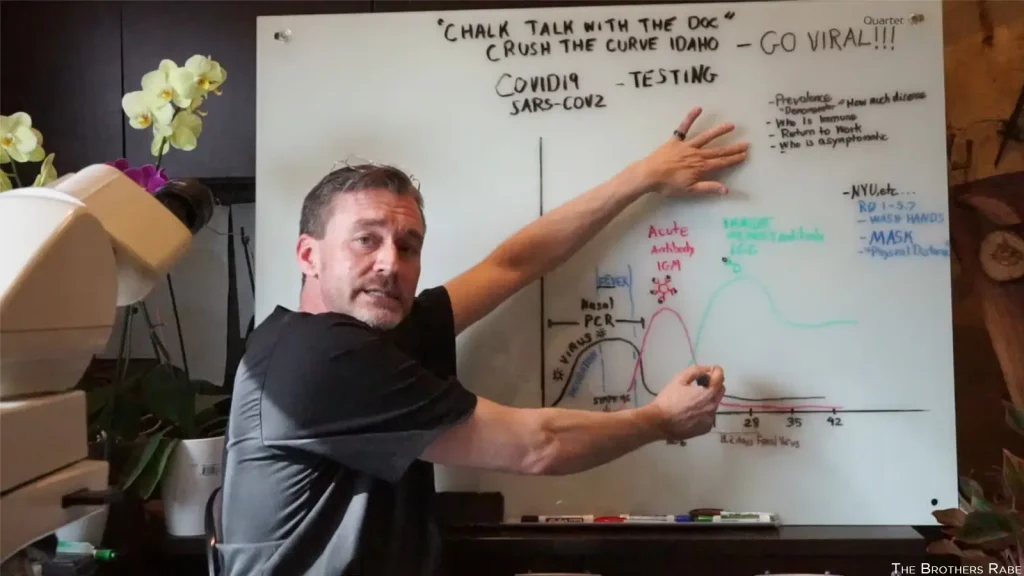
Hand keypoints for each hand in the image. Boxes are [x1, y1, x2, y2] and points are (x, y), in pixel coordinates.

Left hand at [631, 107, 748, 196]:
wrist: (649, 175)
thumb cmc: (668, 185)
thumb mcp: (689, 190)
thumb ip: (708, 187)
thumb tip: (726, 189)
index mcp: (701, 167)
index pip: (721, 163)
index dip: (734, 159)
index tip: (744, 155)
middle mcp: (697, 154)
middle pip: (718, 151)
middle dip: (733, 148)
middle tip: (746, 143)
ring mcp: (686, 146)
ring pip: (706, 137)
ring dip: (719, 131)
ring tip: (731, 125)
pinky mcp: (675, 140)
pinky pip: (683, 128)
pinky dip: (690, 118)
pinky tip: (698, 108)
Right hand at [645, 364, 724, 440]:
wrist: (659, 422)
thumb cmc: (668, 400)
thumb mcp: (679, 380)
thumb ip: (695, 371)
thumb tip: (707, 369)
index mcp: (708, 394)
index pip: (720, 378)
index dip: (717, 370)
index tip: (712, 369)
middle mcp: (713, 407)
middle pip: (720, 391)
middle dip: (714, 384)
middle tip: (700, 384)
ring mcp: (710, 419)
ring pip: (714, 404)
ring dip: (708, 399)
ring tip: (693, 400)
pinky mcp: (705, 429)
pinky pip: (709, 416)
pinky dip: (704, 411)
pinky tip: (691, 412)